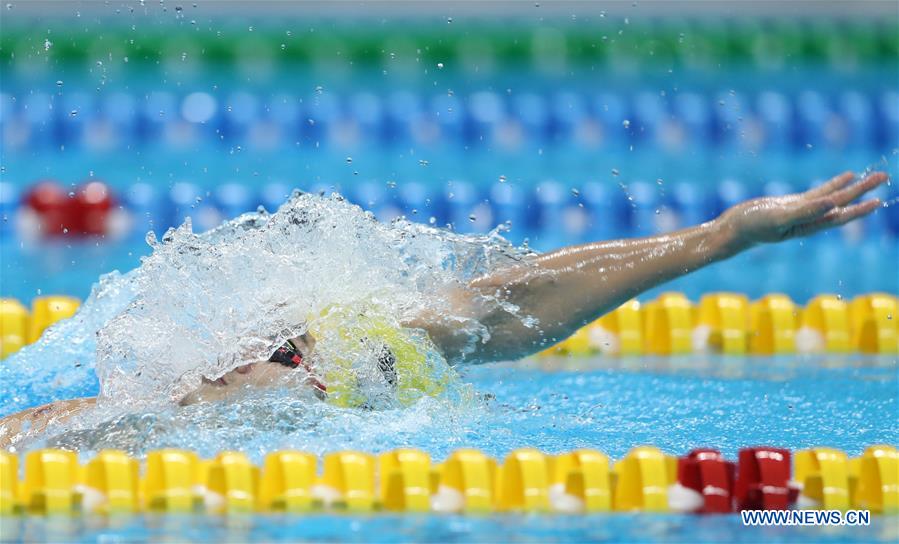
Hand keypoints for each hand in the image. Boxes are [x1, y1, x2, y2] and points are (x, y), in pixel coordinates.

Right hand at [719, 171, 888, 248]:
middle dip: (862, 191)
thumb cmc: (753, 226)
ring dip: (852, 187)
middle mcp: (810, 219)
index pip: (840, 216)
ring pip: (833, 197)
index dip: (859, 209)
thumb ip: (806, 211)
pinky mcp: (792, 204)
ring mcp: (802, 211)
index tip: (878, 199)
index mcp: (809, 225)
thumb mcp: (780, 217)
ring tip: (871, 176)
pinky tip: (845, 177)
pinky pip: (819, 192)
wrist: (733, 228)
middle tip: (883, 176)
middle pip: (841, 204)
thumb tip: (834, 204)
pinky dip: (833, 185)